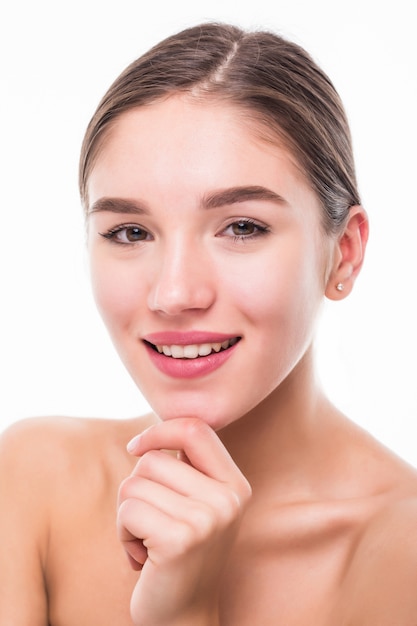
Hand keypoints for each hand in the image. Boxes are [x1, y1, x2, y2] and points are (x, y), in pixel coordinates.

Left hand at [117, 417, 251, 625]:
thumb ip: (186, 470)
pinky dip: (123, 534)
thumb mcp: (197, 506)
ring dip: (127, 516)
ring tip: (147, 541)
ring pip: (134, 485)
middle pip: (152, 461)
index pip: (196, 429)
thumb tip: (151, 436)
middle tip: (151, 523)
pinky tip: (142, 558)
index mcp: (235, 485)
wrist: (184, 617)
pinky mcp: (179, 539)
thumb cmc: (181, 555)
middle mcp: (228, 499)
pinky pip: (127, 512)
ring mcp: (207, 519)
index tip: (136, 447)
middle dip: (137, 490)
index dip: (160, 430)